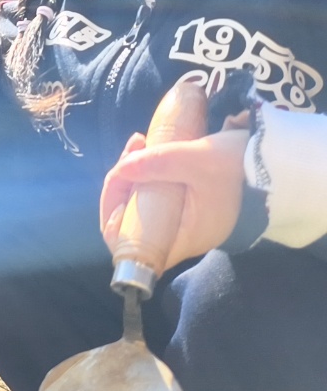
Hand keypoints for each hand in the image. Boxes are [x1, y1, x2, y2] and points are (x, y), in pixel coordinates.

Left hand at [100, 127, 249, 270]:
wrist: (277, 159)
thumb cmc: (241, 166)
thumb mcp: (198, 159)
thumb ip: (159, 163)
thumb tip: (121, 169)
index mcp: (184, 238)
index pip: (132, 247)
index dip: (114, 218)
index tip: (116, 184)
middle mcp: (182, 236)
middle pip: (132, 220)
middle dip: (122, 185)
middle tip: (131, 150)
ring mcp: (185, 220)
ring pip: (142, 204)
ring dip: (132, 174)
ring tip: (139, 142)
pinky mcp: (188, 204)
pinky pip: (156, 194)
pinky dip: (146, 172)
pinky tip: (146, 147)